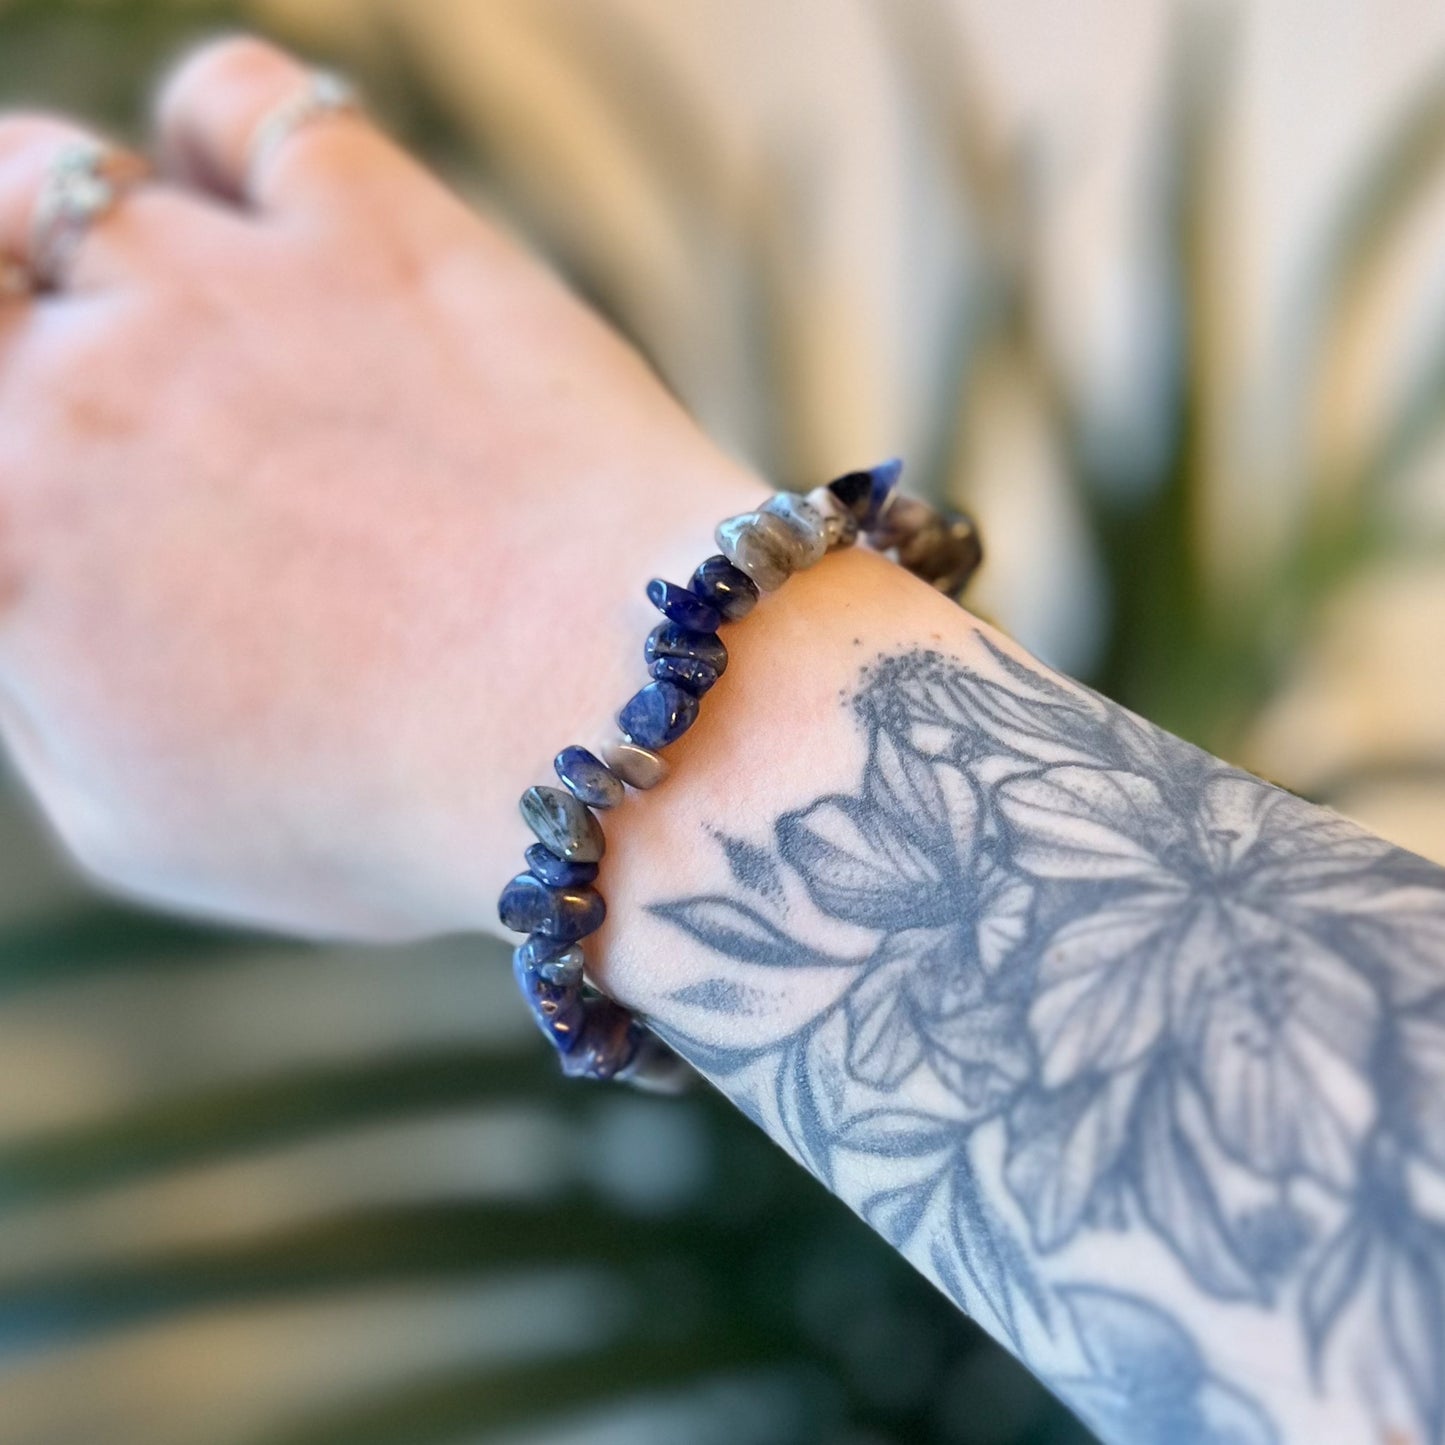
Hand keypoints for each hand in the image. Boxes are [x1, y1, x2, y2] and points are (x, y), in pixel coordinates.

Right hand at [0, 36, 764, 938]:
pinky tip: (286, 208)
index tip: (47, 454)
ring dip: (88, 228)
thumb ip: (41, 684)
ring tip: (186, 299)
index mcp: (1, 535)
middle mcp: (77, 384)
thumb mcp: (149, 820)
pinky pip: (239, 103)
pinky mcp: (371, 223)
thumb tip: (24, 589)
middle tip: (86, 363)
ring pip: (62, 178)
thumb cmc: (389, 809)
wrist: (603, 731)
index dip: (6, 440)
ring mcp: (223, 285)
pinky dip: (229, 137)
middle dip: (4, 309)